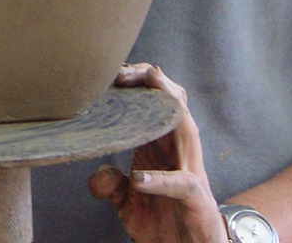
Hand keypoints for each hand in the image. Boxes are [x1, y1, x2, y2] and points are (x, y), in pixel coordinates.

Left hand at [88, 64, 226, 242]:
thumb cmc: (161, 219)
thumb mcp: (127, 201)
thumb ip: (110, 184)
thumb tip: (97, 174)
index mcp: (161, 142)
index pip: (154, 97)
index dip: (135, 79)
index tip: (111, 71)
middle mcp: (178, 148)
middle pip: (172, 98)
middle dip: (150, 78)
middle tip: (122, 73)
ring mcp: (190, 169)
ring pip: (186, 125)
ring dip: (167, 104)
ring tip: (146, 89)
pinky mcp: (195, 196)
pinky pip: (180, 183)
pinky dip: (160, 180)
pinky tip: (140, 179)